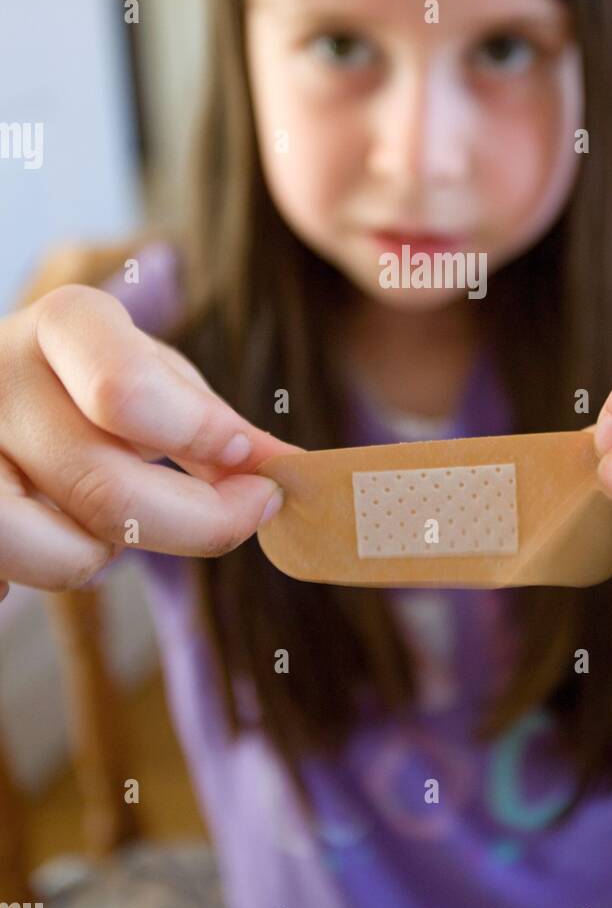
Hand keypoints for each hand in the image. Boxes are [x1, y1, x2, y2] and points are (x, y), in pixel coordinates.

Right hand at [0, 284, 296, 599]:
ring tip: (113, 522)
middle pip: (104, 487)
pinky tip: (54, 534)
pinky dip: (47, 570)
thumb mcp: (157, 377)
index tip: (251, 462)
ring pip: (54, 549)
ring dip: (105, 554)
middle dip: (201, 521)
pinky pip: (6, 580)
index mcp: (65, 327)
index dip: (197, 436)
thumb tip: (288, 470)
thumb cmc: (90, 381)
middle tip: (247, 514)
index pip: (122, 389)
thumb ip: (215, 422)